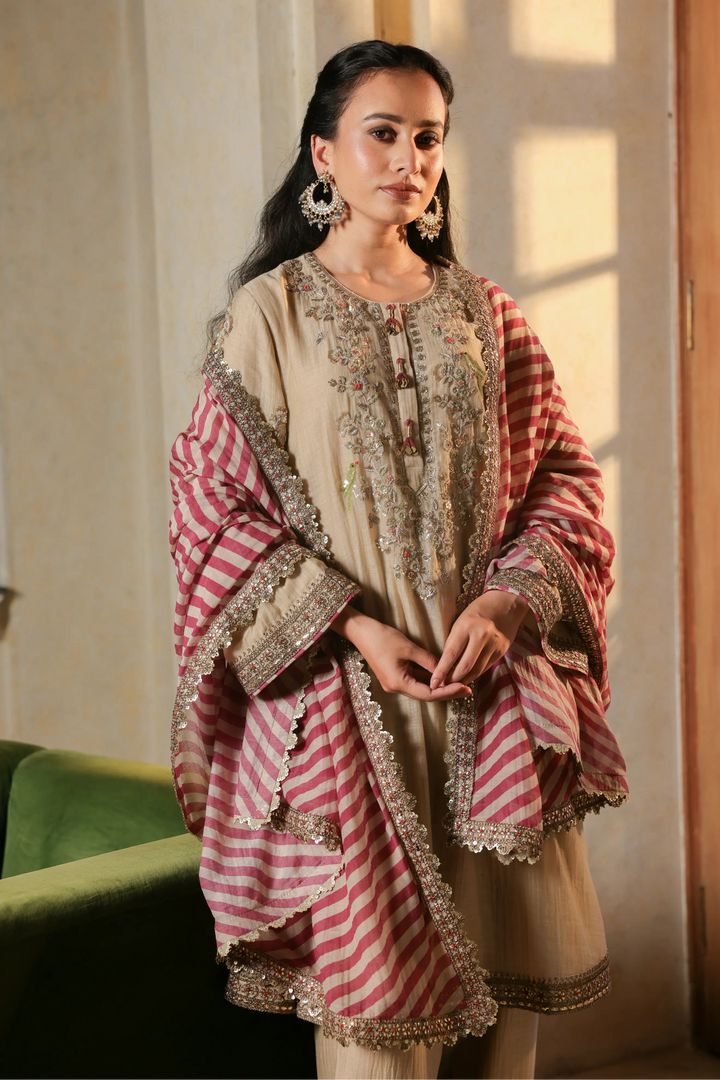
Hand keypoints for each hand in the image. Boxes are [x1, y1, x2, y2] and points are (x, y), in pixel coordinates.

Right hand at [332, 606, 471, 701]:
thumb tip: (445, 669)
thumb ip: (428, 660)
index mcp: (399, 683)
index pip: (429, 694)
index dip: (448, 692)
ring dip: (439, 686)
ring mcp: (395, 682)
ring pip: (422, 688)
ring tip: (459, 683)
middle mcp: (396, 687)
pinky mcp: (395, 675)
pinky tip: (443, 676)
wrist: (361, 631)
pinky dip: (429, 679)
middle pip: (427, 694)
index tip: (465, 687)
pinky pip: (416, 680)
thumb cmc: (382, 637)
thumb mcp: (408, 647)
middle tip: (468, 689)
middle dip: (447, 691)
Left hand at [430, 590, 528, 689]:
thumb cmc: (476, 612)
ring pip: (476, 670)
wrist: (505, 605)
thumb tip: (445, 666)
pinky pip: (485, 667)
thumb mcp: (459, 622)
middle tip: (443, 686)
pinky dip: (475, 674)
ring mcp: (493, 644)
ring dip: (464, 680)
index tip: (433, 683)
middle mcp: (481, 636)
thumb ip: (453, 643)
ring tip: (453, 684)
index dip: (441, 672)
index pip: (450, 654)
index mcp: (466, 626)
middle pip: (464, 667)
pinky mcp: (501, 650)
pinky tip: (467, 676)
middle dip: (452, 680)